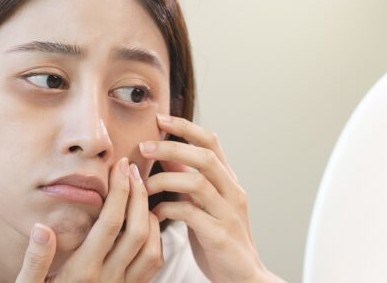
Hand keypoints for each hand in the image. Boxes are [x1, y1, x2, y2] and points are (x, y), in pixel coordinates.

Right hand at [15, 157, 163, 282]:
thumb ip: (35, 260)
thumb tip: (42, 228)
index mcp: (82, 272)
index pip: (110, 223)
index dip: (119, 191)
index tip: (119, 165)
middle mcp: (108, 280)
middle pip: (137, 231)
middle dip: (138, 195)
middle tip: (132, 169)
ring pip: (151, 248)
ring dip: (150, 215)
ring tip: (139, 190)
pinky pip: (152, 265)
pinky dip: (155, 238)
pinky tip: (143, 221)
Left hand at [140, 114, 284, 282]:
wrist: (243, 278)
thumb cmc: (219, 240)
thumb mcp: (203, 204)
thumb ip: (188, 180)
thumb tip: (166, 156)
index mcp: (228, 181)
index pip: (211, 142)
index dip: (185, 127)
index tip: (159, 119)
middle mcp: (232, 192)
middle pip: (205, 156)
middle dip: (171, 147)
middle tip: (143, 147)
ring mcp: (228, 213)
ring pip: (197, 182)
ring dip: (164, 179)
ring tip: (143, 185)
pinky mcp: (219, 235)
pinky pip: (190, 213)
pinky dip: (167, 209)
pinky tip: (152, 215)